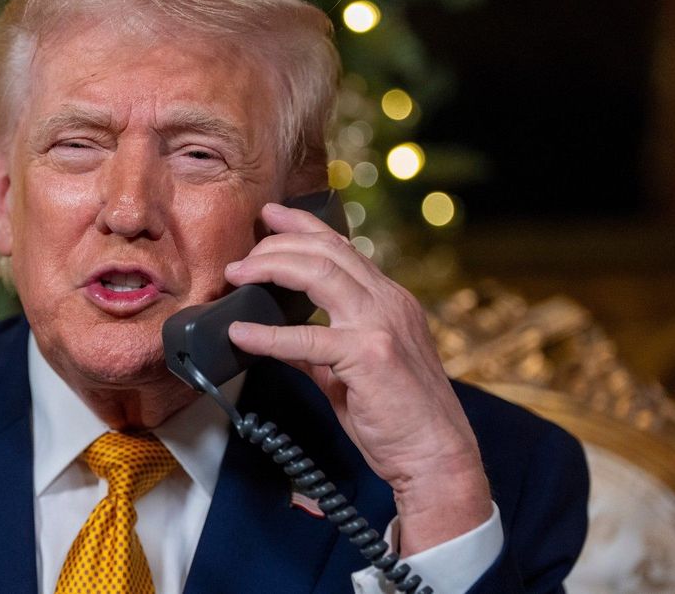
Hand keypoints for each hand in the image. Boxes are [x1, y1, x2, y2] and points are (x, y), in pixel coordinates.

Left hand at [225, 202, 491, 554]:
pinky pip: (307, 337)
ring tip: (238, 274)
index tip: (272, 216)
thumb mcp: (352, 373)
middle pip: (328, 252)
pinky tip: (241, 333)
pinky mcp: (370, 355)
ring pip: (321, 274)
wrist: (436, 458)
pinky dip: (268, 334)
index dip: (305, 226)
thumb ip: (317, 351)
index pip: (343, 249)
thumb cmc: (399, 419)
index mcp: (389, 302)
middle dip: (279, 243)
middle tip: (243, 254)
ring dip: (272, 267)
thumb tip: (275, 338)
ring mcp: (382, 325)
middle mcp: (389, 303)